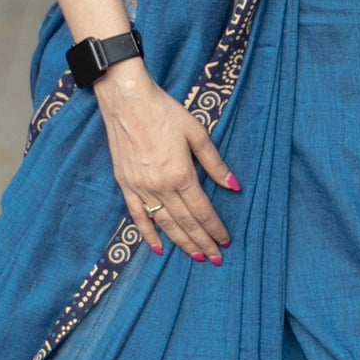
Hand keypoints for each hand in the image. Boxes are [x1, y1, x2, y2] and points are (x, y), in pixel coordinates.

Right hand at [94, 60, 237, 261]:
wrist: (127, 100)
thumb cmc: (164, 112)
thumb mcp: (196, 133)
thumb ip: (215, 163)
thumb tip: (234, 186)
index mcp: (181, 174)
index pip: (202, 210)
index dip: (215, 228)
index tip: (226, 242)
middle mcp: (160, 186)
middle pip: (186, 222)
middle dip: (202, 242)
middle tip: (216, 258)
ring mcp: (141, 188)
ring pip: (164, 224)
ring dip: (181, 243)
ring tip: (196, 257)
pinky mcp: (125, 184)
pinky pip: (137, 216)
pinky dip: (148, 234)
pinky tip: (158, 248)